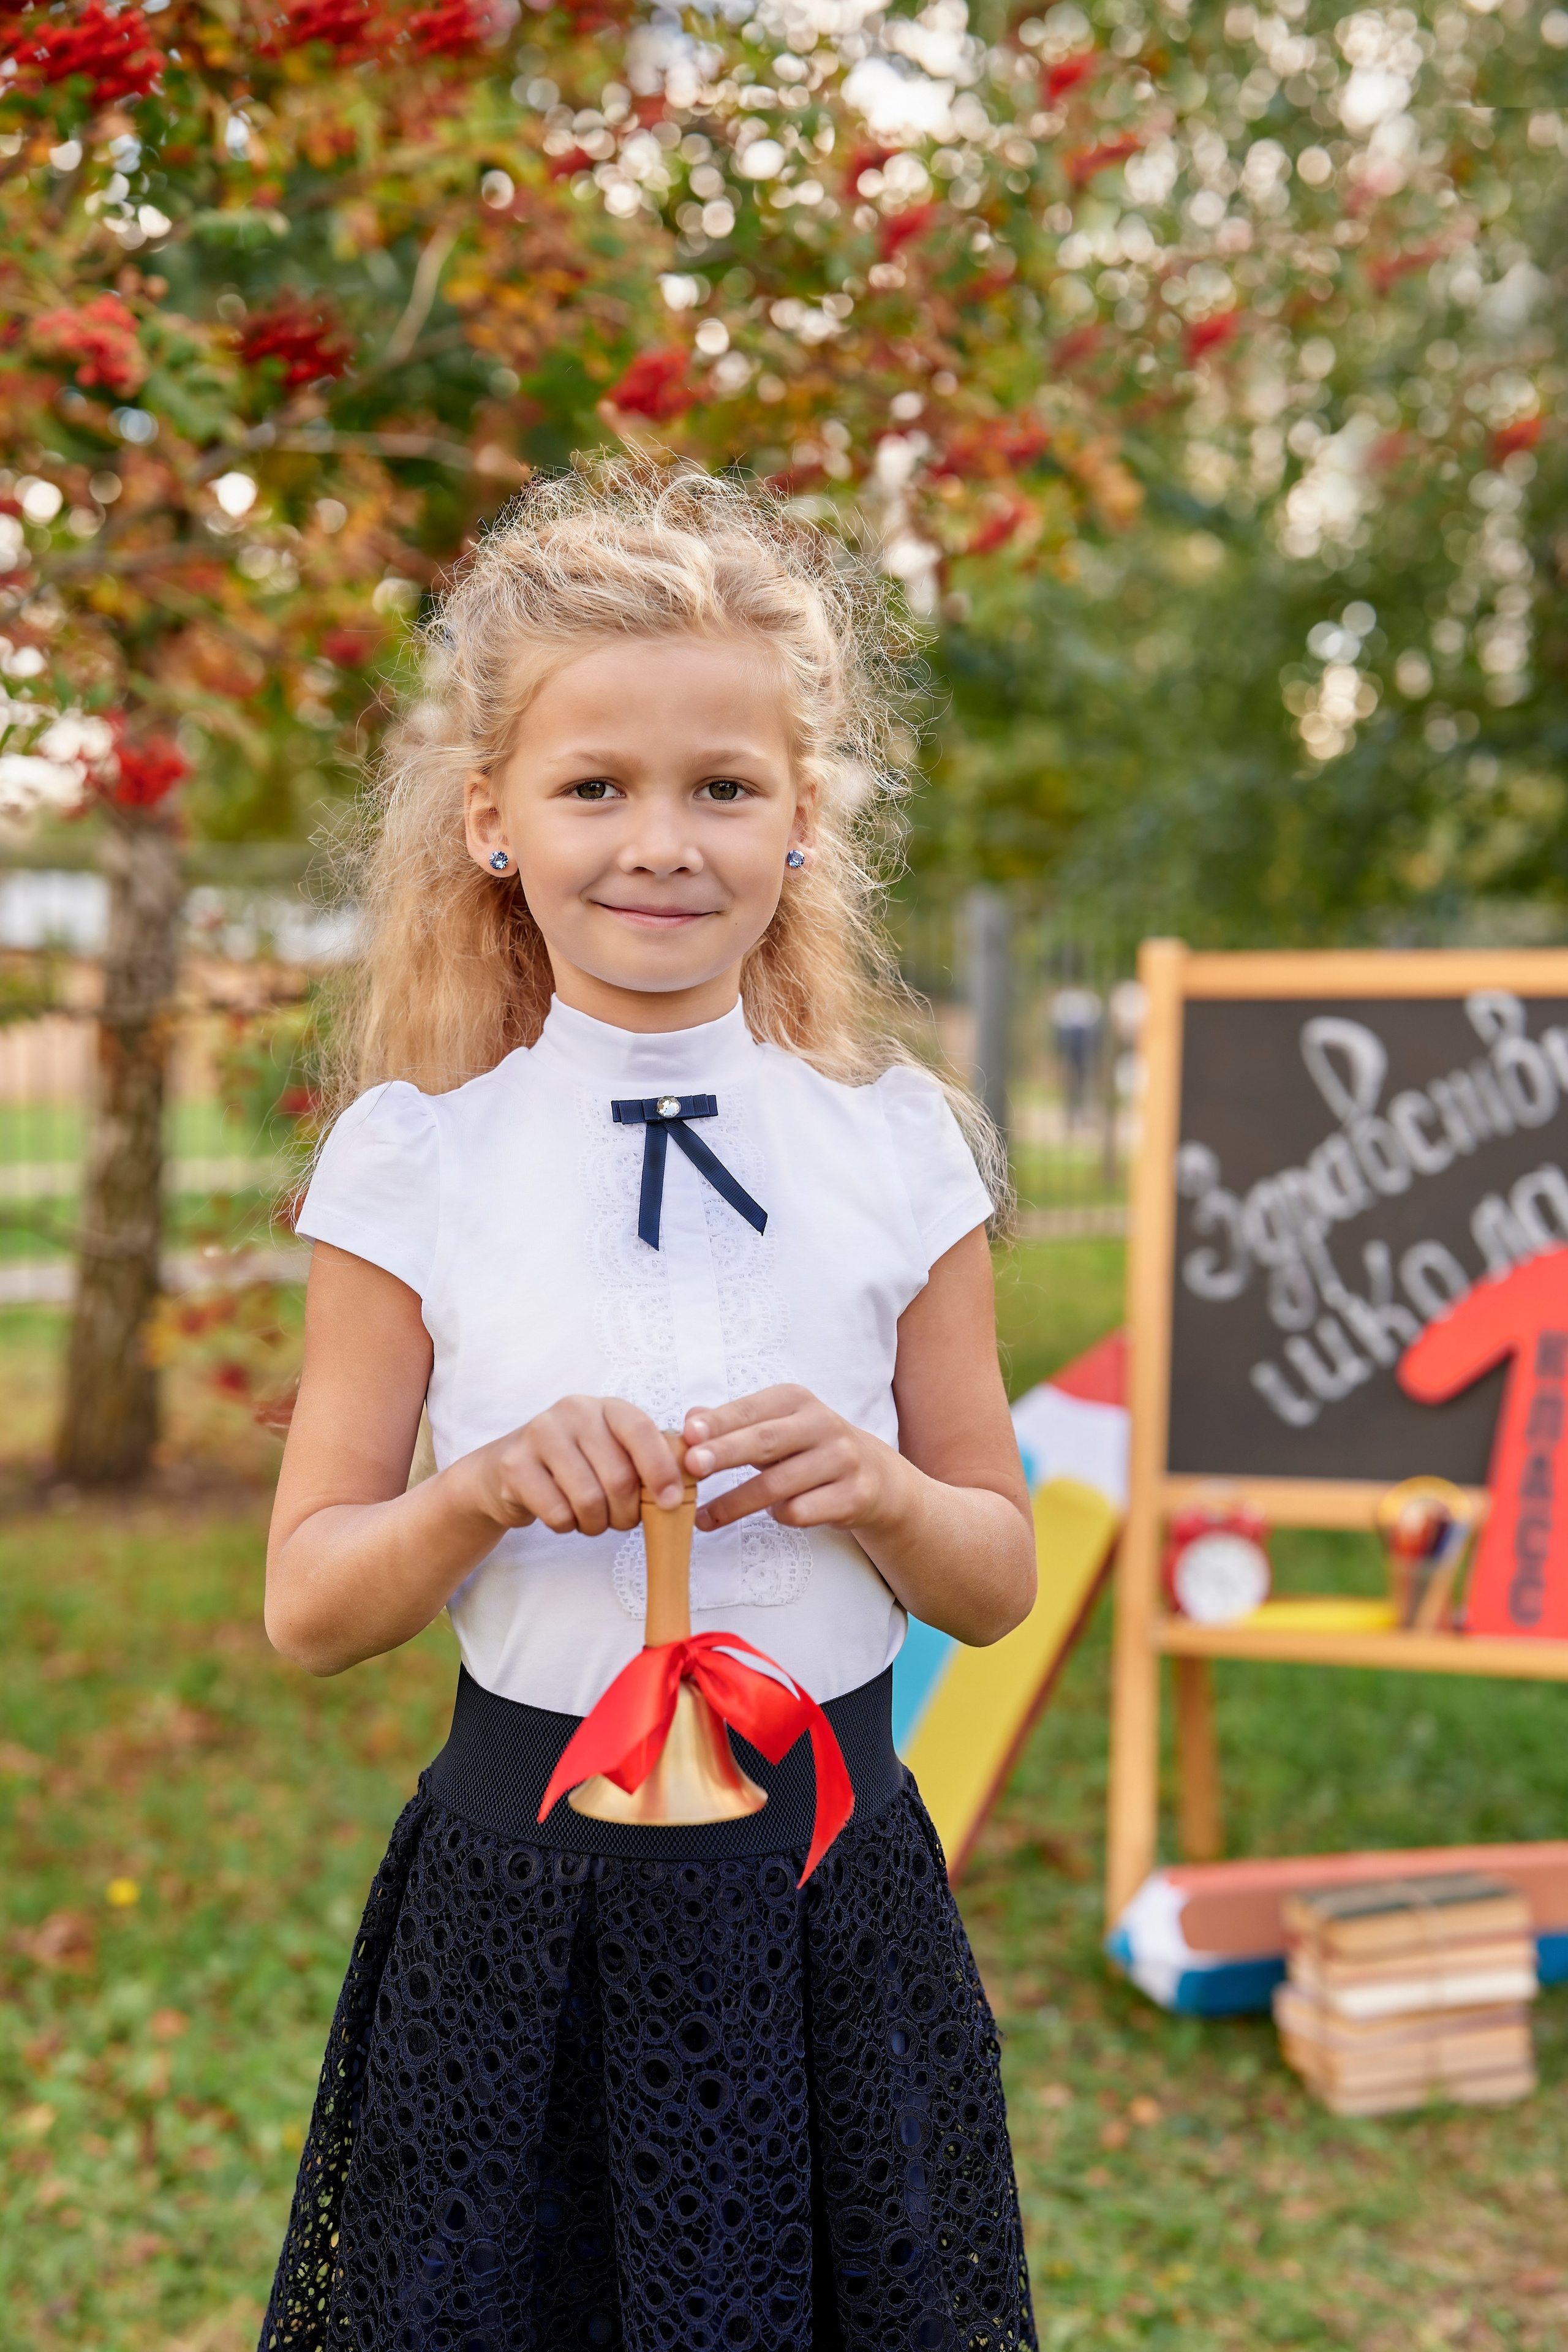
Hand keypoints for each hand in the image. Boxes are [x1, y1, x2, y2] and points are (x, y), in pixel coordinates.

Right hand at [466, 1397, 682, 1536]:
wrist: (506, 1471)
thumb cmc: (576, 1466)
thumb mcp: (613, 1453)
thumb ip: (648, 1462)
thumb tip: (687, 1483)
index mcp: (607, 1407)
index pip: (642, 1432)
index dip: (662, 1471)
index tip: (672, 1503)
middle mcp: (574, 1411)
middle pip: (619, 1477)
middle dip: (627, 1513)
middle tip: (622, 1520)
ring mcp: (540, 1433)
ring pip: (589, 1499)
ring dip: (597, 1524)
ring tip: (592, 1519)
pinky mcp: (514, 1464)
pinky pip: (558, 1513)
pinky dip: (567, 1526)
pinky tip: (563, 1515)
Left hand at [684, 1386, 900, 1534]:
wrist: (875, 1476)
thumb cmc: (808, 1449)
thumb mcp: (774, 1426)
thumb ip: (733, 1423)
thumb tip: (690, 1418)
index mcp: (797, 1400)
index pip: (751, 1410)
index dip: (719, 1421)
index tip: (688, 1433)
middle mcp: (823, 1424)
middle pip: (765, 1441)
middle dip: (725, 1453)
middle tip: (691, 1466)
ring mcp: (842, 1460)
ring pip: (778, 1485)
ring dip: (735, 1504)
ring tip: (703, 1518)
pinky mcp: (853, 1496)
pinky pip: (801, 1512)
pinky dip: (778, 1516)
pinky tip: (770, 1516)